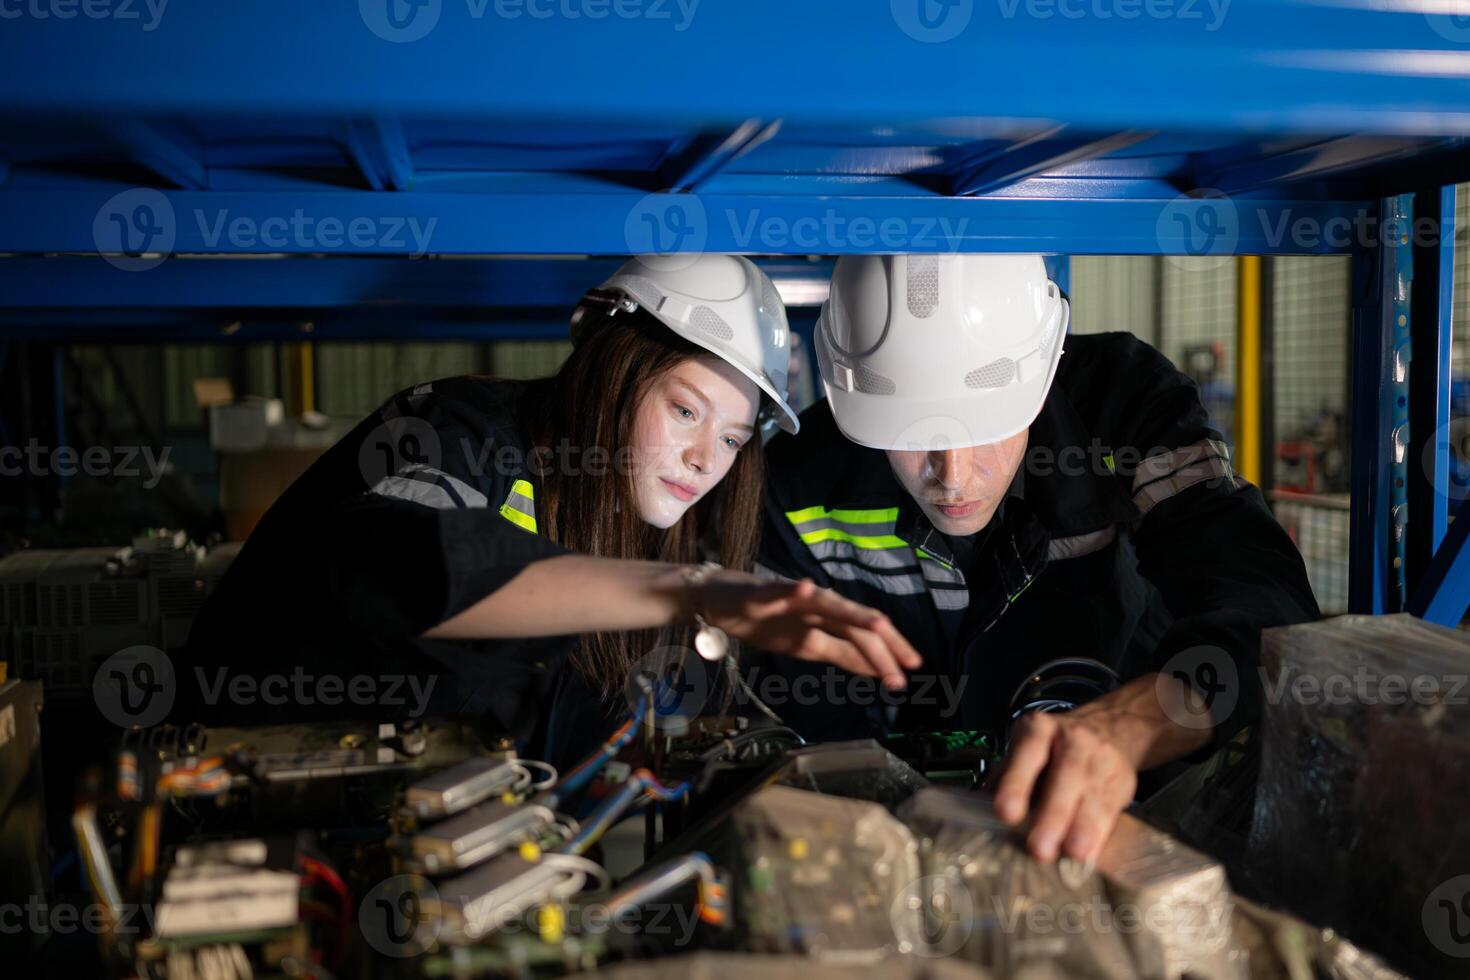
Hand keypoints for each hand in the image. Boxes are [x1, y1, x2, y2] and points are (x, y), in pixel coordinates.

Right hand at [693, 572, 922, 688]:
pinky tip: (806, 588)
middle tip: (905, 668)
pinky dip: (793, 589)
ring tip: (878, 623)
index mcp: (828, 618)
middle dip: (881, 645)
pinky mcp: (761, 593)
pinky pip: (778, 591)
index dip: (889, 650)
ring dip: (852, 613)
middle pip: (854, 622)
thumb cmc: (766, 620)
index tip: (911, 670)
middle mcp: (817, 604)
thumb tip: (877, 670)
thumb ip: (840, 654)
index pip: (865, 635)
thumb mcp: (806, 645)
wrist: (720, 602)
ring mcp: (790, 597)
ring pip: (826, 603)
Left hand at [991, 673, 1211, 862]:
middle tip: (1039, 848)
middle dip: (1053, 815)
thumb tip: (981, 808)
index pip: (1027, 754)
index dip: (1016, 783)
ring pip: (1092, 794)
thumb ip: (1005, 777)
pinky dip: (1100, 832)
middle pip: (1065, 776)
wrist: (1107, 730)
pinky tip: (1092, 852)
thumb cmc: (1054, 748)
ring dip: (1082, 827)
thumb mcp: (1025, 750)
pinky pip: (1111, 808)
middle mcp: (1073, 740)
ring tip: (1072, 853)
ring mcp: (1101, 759)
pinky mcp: (1122, 780)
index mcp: (1039, 730)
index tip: (1006, 813)